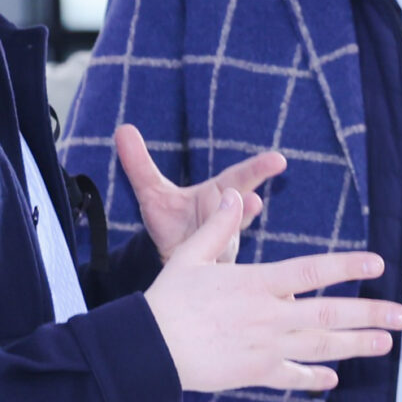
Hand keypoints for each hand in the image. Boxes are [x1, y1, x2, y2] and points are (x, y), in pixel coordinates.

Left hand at [116, 123, 287, 262]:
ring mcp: (225, 245)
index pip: (242, 177)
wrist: (171, 259)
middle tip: (254, 201)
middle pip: (243, 209)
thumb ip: (138, 164)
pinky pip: (223, 269)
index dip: (260, 168)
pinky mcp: (217, 270)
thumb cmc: (170, 221)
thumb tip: (122, 129)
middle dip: (249, 205)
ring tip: (232, 231)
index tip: (278, 160)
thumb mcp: (152, 193)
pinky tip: (221, 272)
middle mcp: (228, 219)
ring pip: (231, 240)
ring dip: (228, 241)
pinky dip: (224, 271)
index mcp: (219, 194)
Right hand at [143, 192, 401, 393]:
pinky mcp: (254, 373)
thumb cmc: (167, 300)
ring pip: (321, 347)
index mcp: (258, 284)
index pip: (313, 271)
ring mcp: (266, 347)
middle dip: (370, 314)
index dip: (348, 266)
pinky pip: (292, 377)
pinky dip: (314, 379)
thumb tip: (234, 196)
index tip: (377, 263)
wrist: (148, 350)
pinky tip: (333, 379)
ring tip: (385, 343)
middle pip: (330, 314)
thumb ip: (218, 228)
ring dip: (357, 344)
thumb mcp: (190, 256)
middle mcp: (270, 316)